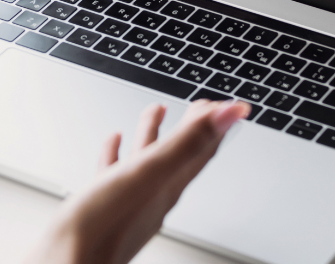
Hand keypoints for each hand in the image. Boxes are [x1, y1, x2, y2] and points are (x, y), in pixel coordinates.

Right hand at [31, 100, 248, 263]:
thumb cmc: (102, 226)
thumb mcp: (149, 172)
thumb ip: (188, 141)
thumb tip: (231, 113)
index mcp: (168, 185)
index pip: (202, 151)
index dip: (215, 126)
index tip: (227, 107)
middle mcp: (154, 196)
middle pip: (180, 155)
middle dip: (190, 128)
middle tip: (199, 107)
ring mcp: (130, 204)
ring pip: (149, 162)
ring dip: (154, 135)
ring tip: (154, 110)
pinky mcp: (103, 209)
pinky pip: (116, 174)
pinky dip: (118, 154)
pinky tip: (112, 142)